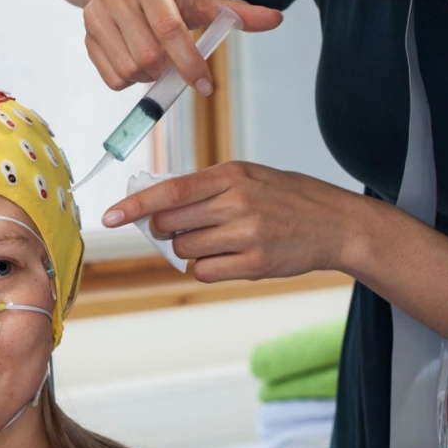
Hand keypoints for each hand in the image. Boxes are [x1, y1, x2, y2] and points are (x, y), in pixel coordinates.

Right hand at [84, 0, 282, 92]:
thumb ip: (234, 11)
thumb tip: (276, 19)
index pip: (169, 31)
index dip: (190, 62)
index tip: (206, 85)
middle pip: (147, 56)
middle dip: (169, 71)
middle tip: (179, 69)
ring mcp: (95, 17)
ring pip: (128, 70)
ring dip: (149, 79)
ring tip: (158, 63)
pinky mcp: (86, 37)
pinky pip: (111, 79)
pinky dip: (130, 81)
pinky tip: (138, 63)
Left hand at [100, 161, 370, 282]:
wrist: (337, 224)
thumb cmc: (288, 198)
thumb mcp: (249, 176)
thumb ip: (207, 187)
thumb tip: (158, 204)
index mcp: (231, 175)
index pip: (170, 191)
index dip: (136, 206)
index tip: (110, 217)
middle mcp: (237, 203)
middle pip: (171, 224)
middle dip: (166, 230)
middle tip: (184, 228)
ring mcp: (246, 235)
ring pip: (186, 251)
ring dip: (189, 250)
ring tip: (218, 240)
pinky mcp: (255, 263)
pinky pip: (206, 271)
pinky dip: (207, 267)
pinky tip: (229, 256)